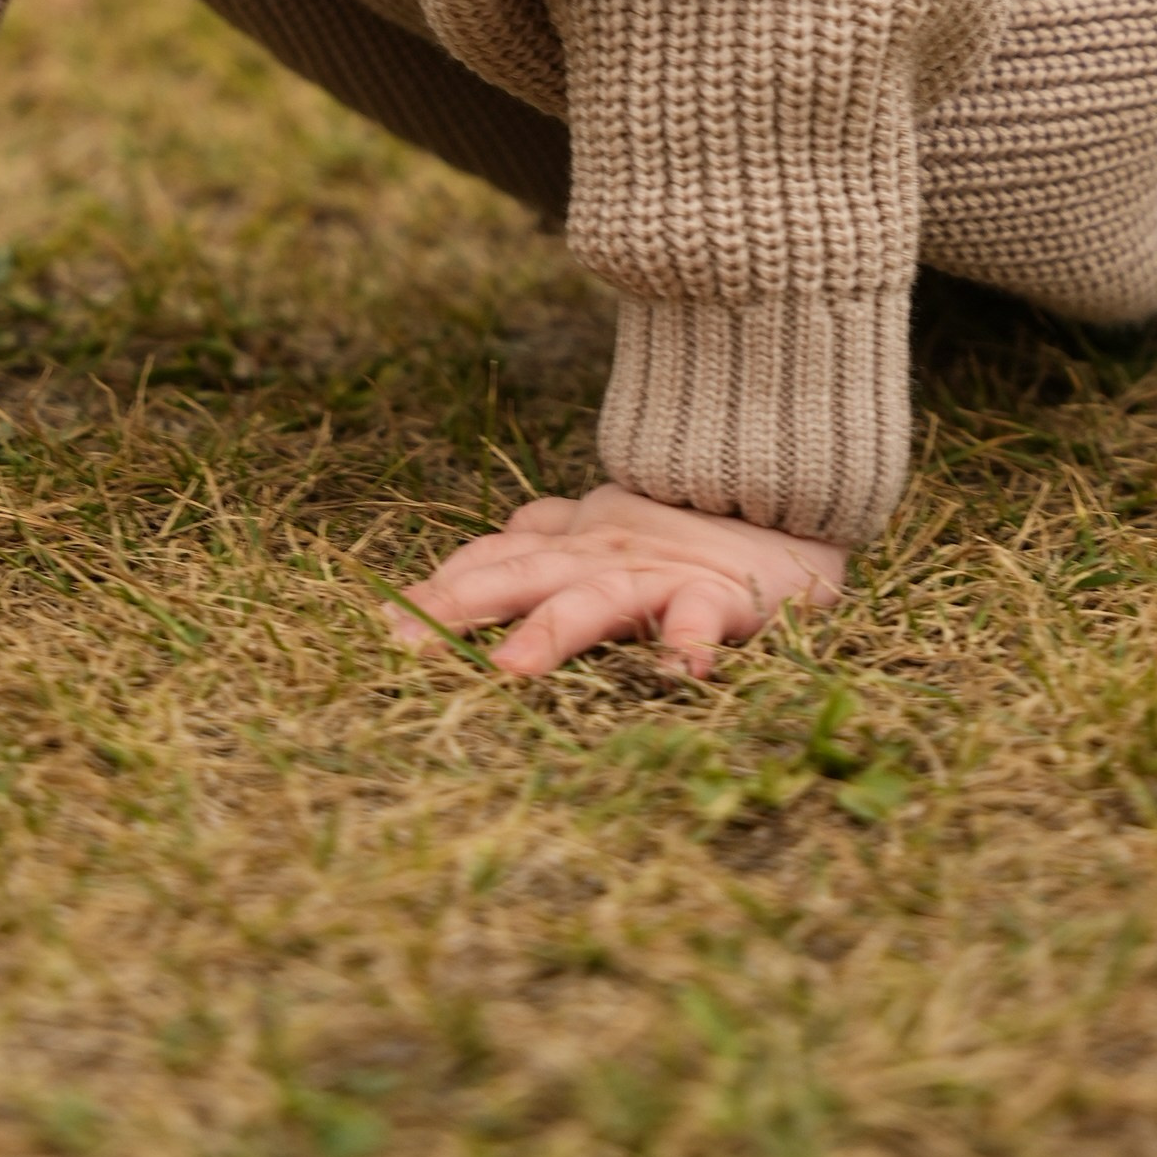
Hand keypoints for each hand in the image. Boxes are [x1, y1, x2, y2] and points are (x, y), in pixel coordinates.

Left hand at [387, 481, 846, 678]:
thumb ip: (548, 532)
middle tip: (402, 649)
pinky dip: (692, 640)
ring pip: (596, 600)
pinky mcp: (721, 592)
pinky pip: (705, 617)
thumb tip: (491, 538)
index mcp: (570, 547)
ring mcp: (657, 574)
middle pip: (518, 578)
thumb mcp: (603, 527)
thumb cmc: (682, 524)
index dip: (435, 591)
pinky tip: (680, 670)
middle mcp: (600, 557)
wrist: (776, 486)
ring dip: (553, 630)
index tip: (380, 628)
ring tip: (511, 668)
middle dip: (458, 610)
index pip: (489, 562)